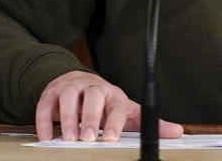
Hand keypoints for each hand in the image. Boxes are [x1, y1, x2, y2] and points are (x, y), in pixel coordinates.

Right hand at [35, 70, 183, 141]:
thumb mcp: (127, 111)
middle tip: (88, 139)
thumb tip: (177, 132)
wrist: (78, 82)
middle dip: (90, 117)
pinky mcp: (52, 92)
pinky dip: (44, 120)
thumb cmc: (105, 103)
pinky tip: (45, 137)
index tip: (110, 138)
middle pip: (92, 96)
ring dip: (67, 118)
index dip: (113, 121)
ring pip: (69, 96)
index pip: (115, 104)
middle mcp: (93, 87)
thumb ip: (149, 123)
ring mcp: (71, 87)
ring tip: (68, 139)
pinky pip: (46, 103)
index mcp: (113, 94)